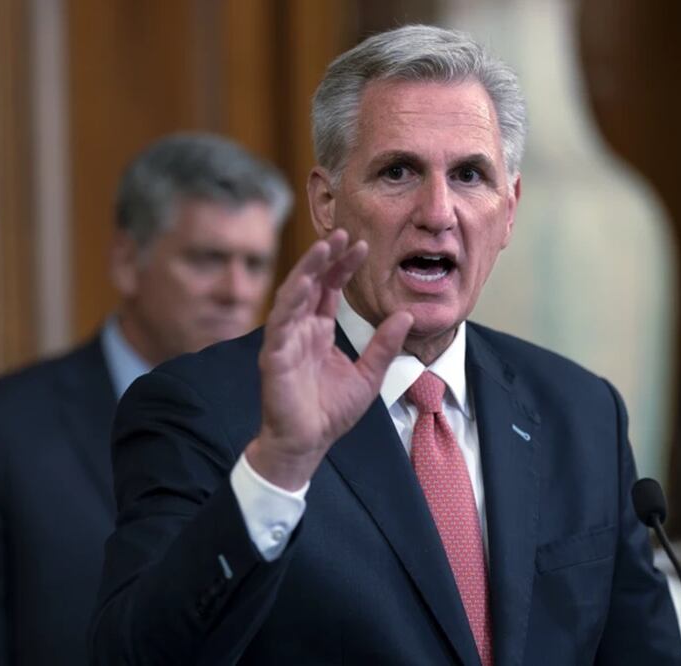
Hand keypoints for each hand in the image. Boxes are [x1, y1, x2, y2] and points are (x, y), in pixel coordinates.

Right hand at [245, 230, 412, 489]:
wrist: (307, 444)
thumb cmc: (330, 412)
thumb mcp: (369, 375)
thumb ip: (384, 345)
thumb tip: (406, 316)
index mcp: (318, 331)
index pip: (329, 289)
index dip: (342, 266)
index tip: (361, 246)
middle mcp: (300, 330)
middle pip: (311, 284)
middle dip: (324, 258)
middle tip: (342, 233)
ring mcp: (285, 341)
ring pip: (293, 295)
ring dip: (307, 270)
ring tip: (323, 247)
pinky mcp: (274, 356)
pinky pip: (280, 323)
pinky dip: (290, 301)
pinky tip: (303, 283)